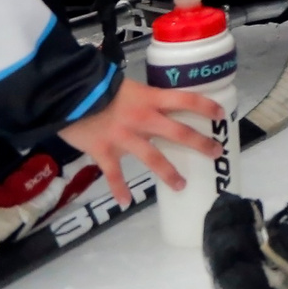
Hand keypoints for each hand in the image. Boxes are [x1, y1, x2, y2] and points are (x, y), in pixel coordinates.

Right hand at [58, 76, 219, 206]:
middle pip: (179, 132)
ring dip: (169, 173)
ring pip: (153, 158)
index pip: (187, 100)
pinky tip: (125, 202)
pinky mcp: (103, 151)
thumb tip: (156, 106)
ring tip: (182, 185)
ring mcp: (124, 137)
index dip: (207, 106)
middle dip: (200, 143)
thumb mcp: (127, 87)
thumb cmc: (96, 86)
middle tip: (216, 153)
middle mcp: (143, 118)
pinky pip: (114, 174)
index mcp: (150, 98)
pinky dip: (120, 189)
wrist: (65, 93)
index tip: (222, 115)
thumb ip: (143, 98)